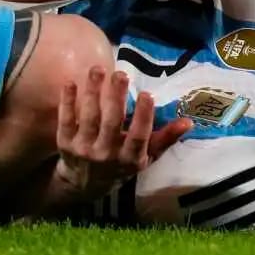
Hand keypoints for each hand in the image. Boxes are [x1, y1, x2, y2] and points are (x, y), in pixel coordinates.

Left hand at [54, 66, 191, 199]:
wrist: (84, 184)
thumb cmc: (121, 164)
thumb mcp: (146, 157)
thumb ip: (165, 138)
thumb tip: (189, 122)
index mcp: (129, 158)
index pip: (138, 137)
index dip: (143, 117)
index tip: (147, 94)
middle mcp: (106, 155)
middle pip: (111, 123)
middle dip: (116, 97)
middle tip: (120, 74)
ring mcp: (84, 149)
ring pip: (88, 117)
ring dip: (92, 91)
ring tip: (97, 69)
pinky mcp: (65, 143)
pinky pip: (65, 120)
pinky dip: (68, 101)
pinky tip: (71, 82)